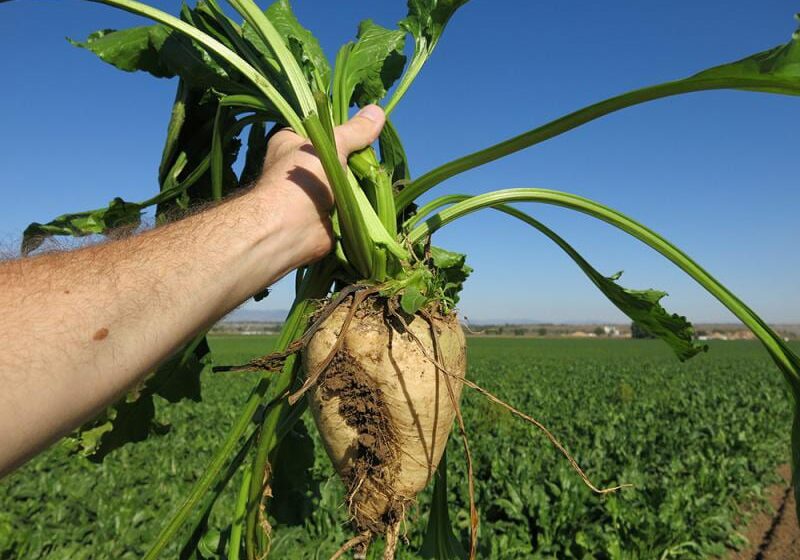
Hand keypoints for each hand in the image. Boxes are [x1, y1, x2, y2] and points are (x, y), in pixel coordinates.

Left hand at [252, 104, 385, 267]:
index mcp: (291, 143)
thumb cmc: (301, 180)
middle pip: (339, 156)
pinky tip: (377, 196)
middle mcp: (301, 167)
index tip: (364, 129)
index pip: (321, 128)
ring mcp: (314, 192)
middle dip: (357, 158)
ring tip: (378, 175)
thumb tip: (377, 110)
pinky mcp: (327, 214)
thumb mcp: (331, 145)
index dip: (343, 130)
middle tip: (374, 155)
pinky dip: (363, 203)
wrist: (290, 229)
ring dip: (362, 182)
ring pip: (347, 181)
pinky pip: (351, 204)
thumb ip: (355, 131)